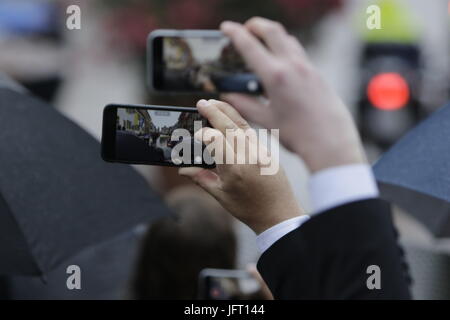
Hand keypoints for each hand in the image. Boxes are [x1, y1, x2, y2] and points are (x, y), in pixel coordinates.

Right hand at [179, 99, 302, 233]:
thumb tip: (183, 169)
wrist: (280, 214)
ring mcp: (260, 152)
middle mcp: (248, 156)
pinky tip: (231, 119)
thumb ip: (201, 179)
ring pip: (242, 125)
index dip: (203, 133)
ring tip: (214, 103)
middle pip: (229, 126)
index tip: (196, 134)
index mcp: (234, 169)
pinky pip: (251, 132)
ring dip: (227, 112)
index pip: (215, 139)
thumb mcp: (221, 196)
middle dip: (214, 112)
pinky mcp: (267, 151)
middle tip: (201, 103)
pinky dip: (239, 123)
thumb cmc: (250, 209)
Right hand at [220, 17, 365, 172]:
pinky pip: (299, 52)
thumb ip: (244, 105)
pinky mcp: (317, 73)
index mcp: (276, 76)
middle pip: (272, 30)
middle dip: (255, 25)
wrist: (330, 141)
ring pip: (287, 38)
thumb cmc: (298, 134)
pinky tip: (280, 62)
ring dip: (272, 34)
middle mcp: (293, 65)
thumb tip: (228, 98)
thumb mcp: (266, 119)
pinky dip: (285, 48)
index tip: (226, 27)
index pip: (250, 45)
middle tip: (244, 28)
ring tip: (261, 43)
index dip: (234, 32)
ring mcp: (307, 67)